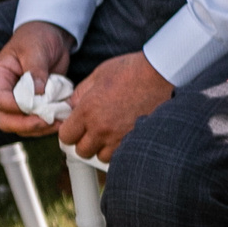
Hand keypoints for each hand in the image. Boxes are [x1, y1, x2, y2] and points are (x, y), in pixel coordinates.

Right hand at [0, 20, 75, 137]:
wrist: (51, 35)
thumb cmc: (38, 38)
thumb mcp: (35, 50)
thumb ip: (35, 71)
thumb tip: (38, 94)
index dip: (14, 108)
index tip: (35, 107)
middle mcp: (5, 92)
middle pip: (4, 119)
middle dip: (25, 124)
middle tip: (48, 122)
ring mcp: (19, 100)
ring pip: (20, 125)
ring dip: (39, 128)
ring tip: (60, 122)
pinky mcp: (34, 104)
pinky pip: (35, 121)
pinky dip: (47, 124)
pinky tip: (63, 119)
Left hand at [59, 51, 174, 164]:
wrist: (161, 73)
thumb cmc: (131, 70)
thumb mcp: (98, 75)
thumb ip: (80, 94)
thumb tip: (71, 107)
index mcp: (87, 111)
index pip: (66, 136)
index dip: (70, 131)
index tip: (76, 127)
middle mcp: (101, 128)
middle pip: (82, 151)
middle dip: (85, 141)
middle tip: (94, 130)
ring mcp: (120, 137)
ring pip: (102, 156)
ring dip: (103, 148)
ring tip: (111, 133)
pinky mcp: (137, 139)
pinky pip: (122, 154)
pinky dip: (120, 148)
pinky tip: (123, 135)